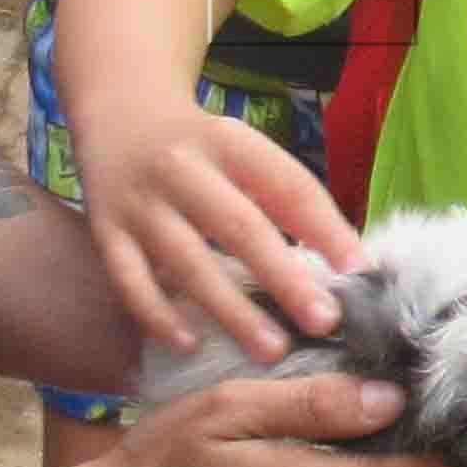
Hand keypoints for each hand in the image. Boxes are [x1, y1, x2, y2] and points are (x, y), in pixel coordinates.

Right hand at [76, 97, 360, 360]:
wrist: (120, 116)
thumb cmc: (204, 150)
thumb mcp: (245, 153)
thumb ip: (287, 199)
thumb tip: (348, 264)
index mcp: (231, 142)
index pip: (286, 186)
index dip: (325, 228)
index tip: (359, 272)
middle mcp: (182, 168)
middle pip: (239, 226)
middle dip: (284, 278)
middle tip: (325, 322)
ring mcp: (140, 202)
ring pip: (188, 261)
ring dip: (231, 309)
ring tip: (271, 350)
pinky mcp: (106, 231)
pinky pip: (132, 281)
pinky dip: (159, 315)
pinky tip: (191, 345)